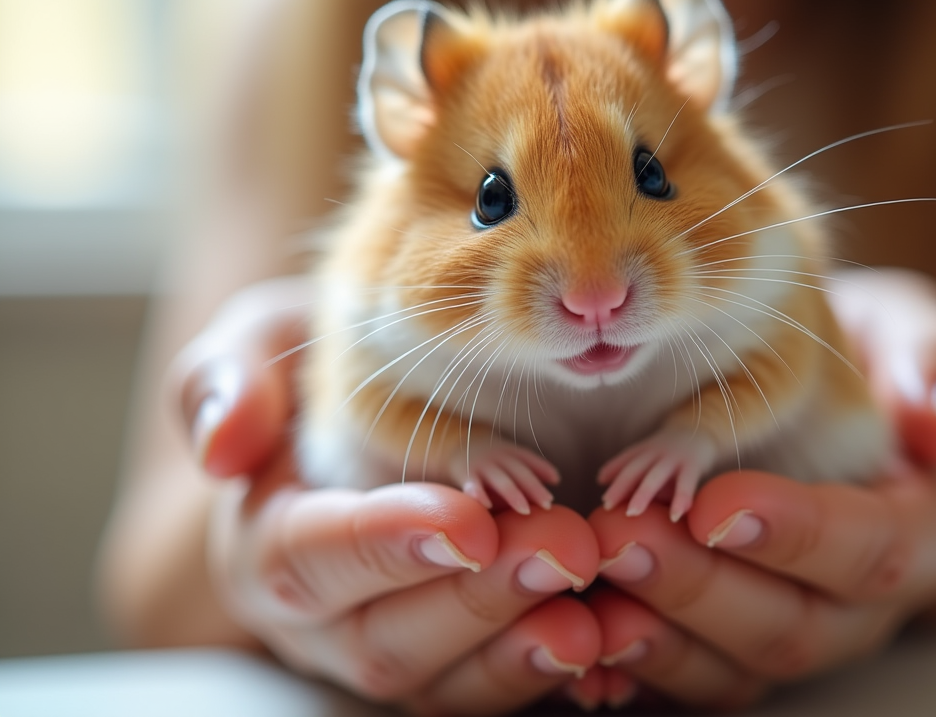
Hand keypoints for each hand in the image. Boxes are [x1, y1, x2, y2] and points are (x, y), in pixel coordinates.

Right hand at [174, 278, 602, 713]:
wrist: (364, 421)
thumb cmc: (318, 375)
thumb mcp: (260, 346)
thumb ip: (226, 378)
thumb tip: (223, 447)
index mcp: (270, 541)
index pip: (312, 557)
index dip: (384, 544)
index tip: (467, 521)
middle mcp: (324, 619)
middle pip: (386, 639)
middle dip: (478, 599)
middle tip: (562, 548)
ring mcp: (393, 648)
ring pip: (447, 684)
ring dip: (522, 653)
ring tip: (596, 615)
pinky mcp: (458, 663)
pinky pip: (497, 689)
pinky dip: (558, 674)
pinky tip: (618, 640)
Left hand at [583, 268, 935, 708]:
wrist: (817, 401)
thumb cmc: (865, 359)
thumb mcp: (912, 334)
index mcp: (914, 534)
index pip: (866, 550)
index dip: (795, 534)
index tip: (714, 503)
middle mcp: (855, 606)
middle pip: (789, 627)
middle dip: (701, 586)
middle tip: (624, 533)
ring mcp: (788, 634)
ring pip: (729, 667)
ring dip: (654, 633)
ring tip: (590, 582)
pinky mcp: (726, 648)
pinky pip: (681, 677)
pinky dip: (627, 663)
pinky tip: (576, 630)